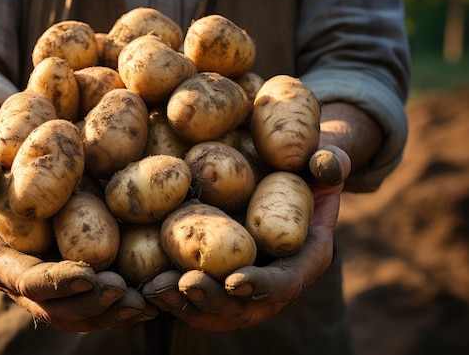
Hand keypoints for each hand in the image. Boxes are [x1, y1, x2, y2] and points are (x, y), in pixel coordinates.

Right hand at [0, 152, 157, 331]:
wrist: (10, 180)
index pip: (27, 280)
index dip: (57, 281)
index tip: (89, 274)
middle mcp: (23, 284)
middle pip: (57, 309)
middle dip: (91, 304)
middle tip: (125, 291)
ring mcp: (51, 288)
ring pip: (81, 314)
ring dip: (112, 313)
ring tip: (144, 304)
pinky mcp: (73, 284)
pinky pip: (97, 304)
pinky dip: (122, 306)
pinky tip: (151, 301)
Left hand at [142, 146, 350, 331]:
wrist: (279, 174)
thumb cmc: (303, 167)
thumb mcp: (321, 161)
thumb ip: (328, 163)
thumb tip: (328, 165)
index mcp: (302, 260)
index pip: (286, 283)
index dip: (263, 287)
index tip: (235, 282)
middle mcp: (270, 279)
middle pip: (243, 308)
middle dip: (213, 301)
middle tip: (185, 285)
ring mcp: (238, 281)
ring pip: (211, 308)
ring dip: (182, 303)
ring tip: (155, 288)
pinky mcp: (212, 274)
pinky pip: (190, 294)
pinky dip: (168, 292)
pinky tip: (141, 282)